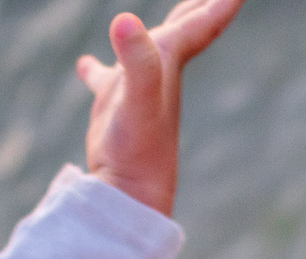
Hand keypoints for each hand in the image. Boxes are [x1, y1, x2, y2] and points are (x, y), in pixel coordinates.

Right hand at [75, 0, 243, 216]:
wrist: (128, 192)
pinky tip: (84, 63)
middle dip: (200, 4)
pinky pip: (105, 78)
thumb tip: (124, 21)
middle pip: (187, 25)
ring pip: (151, 46)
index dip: (222, 3)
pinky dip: (96, 68)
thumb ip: (138, 60)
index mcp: (170, 60)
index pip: (204, 22)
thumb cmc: (139, 148)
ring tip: (169, 10)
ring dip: (159, 28)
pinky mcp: (113, 104)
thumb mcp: (138, 98)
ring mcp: (136, 85)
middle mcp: (160, 69)